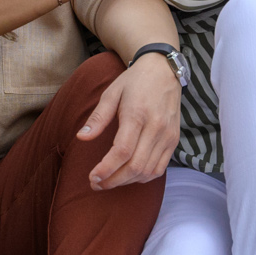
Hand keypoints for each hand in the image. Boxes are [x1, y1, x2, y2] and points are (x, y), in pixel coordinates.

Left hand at [79, 54, 180, 188]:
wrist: (164, 70)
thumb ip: (97, 118)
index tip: (93, 177)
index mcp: (137, 114)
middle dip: (114, 180)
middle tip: (96, 183)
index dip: (106, 169)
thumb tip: (81, 138)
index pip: (122, 151)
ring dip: (127, 181)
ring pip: (148, 171)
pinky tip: (129, 175)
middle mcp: (155, 127)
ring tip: (109, 181)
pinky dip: (143, 177)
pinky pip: (160, 168)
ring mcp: (167, 135)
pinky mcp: (174, 140)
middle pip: (135, 166)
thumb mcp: (111, 93)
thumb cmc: (134, 81)